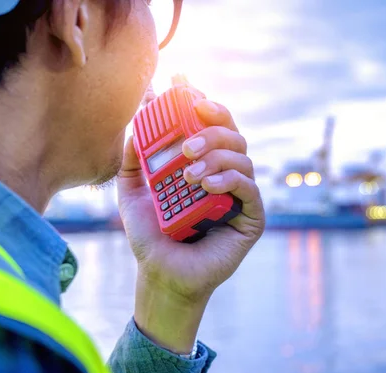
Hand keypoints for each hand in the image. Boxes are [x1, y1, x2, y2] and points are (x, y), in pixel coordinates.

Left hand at [117, 99, 264, 353]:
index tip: (183, 85)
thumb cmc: (151, 233)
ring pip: (242, 156)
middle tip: (186, 142)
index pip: (209, 123)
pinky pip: (249, 187)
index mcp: (202, 162)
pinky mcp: (251, 216)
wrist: (161, 273)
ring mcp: (239, 194)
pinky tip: (207, 185)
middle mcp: (225, 172)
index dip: (201, 100)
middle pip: (231, 132)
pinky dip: (229, 179)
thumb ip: (134, 159)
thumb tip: (136, 124)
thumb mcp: (133, 192)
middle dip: (211, 127)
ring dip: (216, 156)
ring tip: (188, 174)